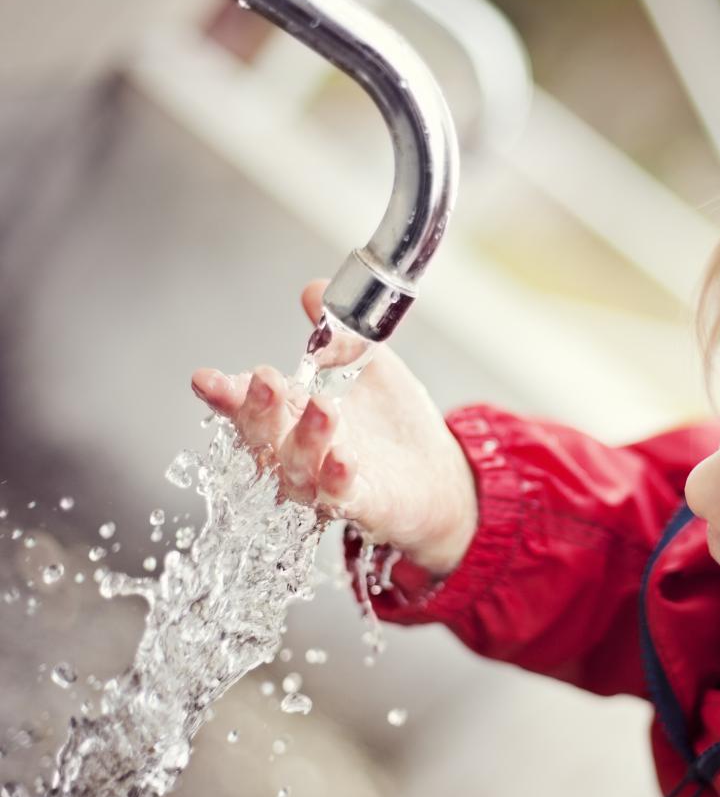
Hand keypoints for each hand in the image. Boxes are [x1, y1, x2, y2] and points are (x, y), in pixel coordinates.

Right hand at [191, 281, 477, 575]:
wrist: (436, 471)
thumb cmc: (391, 422)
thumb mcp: (367, 365)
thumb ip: (338, 334)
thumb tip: (314, 291)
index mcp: (292, 417)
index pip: (249, 405)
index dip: (226, 394)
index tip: (206, 379)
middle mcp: (299, 454)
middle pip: (263, 439)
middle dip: (259, 410)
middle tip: (265, 380)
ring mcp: (325, 484)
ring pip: (297, 471)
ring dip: (305, 440)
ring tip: (322, 408)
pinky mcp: (361, 505)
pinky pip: (340, 498)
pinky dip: (337, 480)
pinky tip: (344, 459)